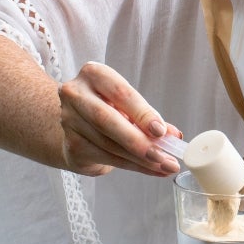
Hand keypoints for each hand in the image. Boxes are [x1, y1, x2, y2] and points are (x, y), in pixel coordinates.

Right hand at [58, 62, 181, 176]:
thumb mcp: (129, 105)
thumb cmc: (109, 108)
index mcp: (95, 74)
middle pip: (107, 120)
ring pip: (108, 144)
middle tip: (162, 155)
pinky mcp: (71, 145)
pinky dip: (133, 166)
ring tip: (164, 165)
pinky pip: (106, 158)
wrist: (78, 124)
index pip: (121, 94)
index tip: (161, 131)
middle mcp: (77, 95)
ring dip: (140, 159)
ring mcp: (69, 121)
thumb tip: (173, 135)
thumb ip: (150, 118)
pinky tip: (151, 169)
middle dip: (138, 141)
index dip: (142, 114)